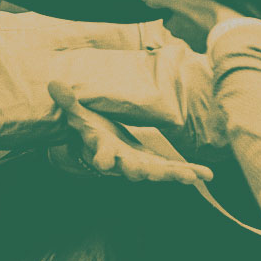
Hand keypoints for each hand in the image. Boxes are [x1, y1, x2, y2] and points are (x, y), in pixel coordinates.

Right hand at [48, 81, 212, 183]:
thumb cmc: (93, 131)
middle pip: (133, 169)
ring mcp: (142, 166)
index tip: (102, 163)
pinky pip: (174, 171)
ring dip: (175, 174)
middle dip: (141, 171)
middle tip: (147, 174)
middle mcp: (124, 163)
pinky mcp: (156, 166)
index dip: (102, 158)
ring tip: (193, 176)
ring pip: (158, 174)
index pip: (101, 155)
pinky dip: (190, 172)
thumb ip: (69, 103)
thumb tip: (52, 84)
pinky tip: (208, 175)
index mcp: (105, 150)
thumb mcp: (80, 116)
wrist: (104, 150)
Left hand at [141, 0, 244, 50]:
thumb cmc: (205, 11)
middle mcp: (182, 37)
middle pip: (180, 27)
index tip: (182, 4)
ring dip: (197, 27)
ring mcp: (197, 44)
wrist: (230, 31)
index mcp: (173, 24)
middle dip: (184, 20)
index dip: (174, 11)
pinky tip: (216, 26)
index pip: (168, 18)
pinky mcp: (211, 48)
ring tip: (207, 17)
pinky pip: (206, 40)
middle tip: (195, 8)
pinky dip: (208, 34)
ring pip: (193, 34)